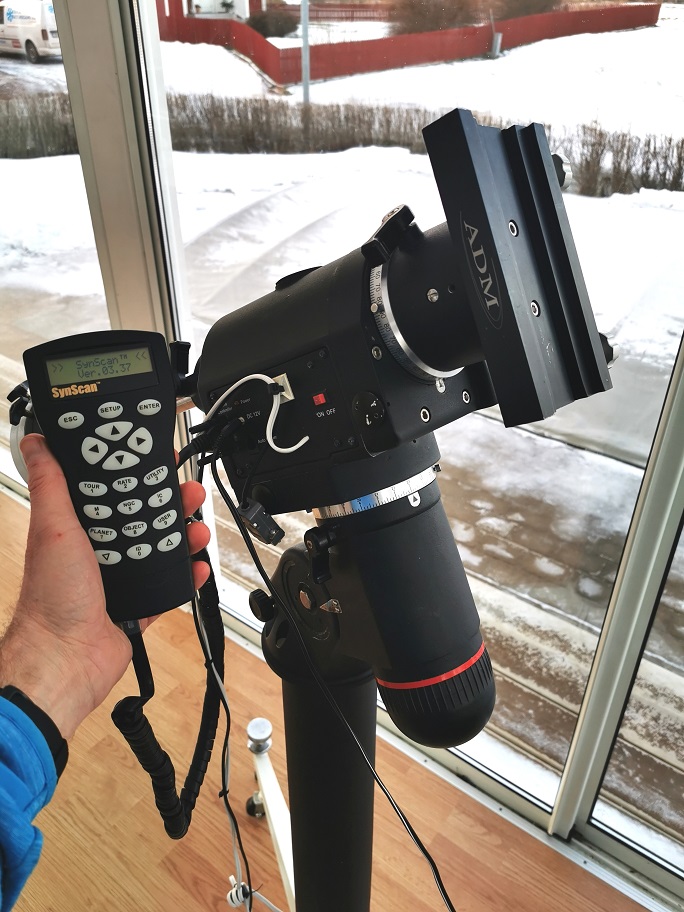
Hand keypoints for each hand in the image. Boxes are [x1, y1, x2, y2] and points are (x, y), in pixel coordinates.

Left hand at [0, 434, 210, 739]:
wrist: (65, 660)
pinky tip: (196, 567)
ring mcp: (119, 579)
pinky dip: (185, 577)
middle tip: (189, 493)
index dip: (137, 473)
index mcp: (77, 529)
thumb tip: (37, 441)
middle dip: (170, 504)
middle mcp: (98, 551)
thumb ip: (50, 483)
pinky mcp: (137, 605)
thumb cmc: (51, 598)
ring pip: (160, 550)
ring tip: (198, 530)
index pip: (113, 489)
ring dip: (183, 538)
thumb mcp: (52, 527)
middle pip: (144, 518)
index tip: (159, 458)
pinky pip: (168, 587)